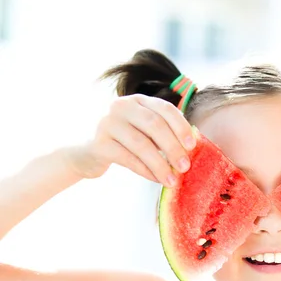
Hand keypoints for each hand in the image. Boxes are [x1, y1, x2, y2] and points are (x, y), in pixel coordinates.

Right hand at [66, 94, 195, 186]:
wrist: (87, 153)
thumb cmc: (125, 143)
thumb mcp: (144, 132)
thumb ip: (164, 134)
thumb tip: (191, 150)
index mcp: (139, 101)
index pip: (165, 108)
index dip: (181, 126)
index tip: (193, 146)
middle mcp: (122, 106)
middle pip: (154, 125)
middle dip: (173, 147)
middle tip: (185, 167)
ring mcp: (108, 123)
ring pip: (141, 144)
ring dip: (160, 164)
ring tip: (172, 180)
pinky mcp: (99, 143)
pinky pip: (128, 158)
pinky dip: (145, 171)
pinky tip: (156, 179)